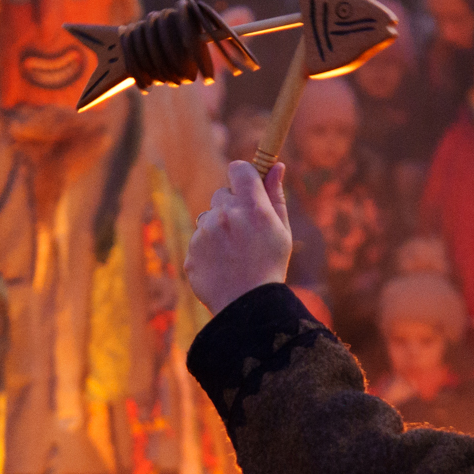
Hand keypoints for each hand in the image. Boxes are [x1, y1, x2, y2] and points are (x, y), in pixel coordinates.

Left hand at [185, 160, 292, 313]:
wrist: (248, 308)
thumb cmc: (270, 266)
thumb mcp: (281, 230)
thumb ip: (276, 195)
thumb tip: (277, 166)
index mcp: (252, 207)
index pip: (239, 169)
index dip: (243, 175)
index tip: (247, 184)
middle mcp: (226, 216)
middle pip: (222, 194)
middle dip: (232, 207)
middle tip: (245, 231)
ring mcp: (205, 234)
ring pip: (208, 218)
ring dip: (218, 229)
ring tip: (234, 253)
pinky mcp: (192, 252)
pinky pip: (198, 240)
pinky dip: (208, 250)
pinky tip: (222, 266)